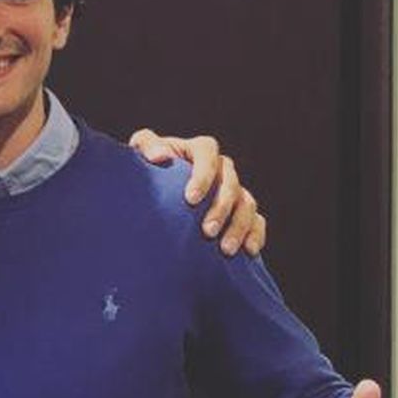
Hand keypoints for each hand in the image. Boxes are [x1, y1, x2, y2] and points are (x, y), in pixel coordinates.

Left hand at [128, 129, 265, 255]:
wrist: (156, 196)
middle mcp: (221, 169)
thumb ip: (147, 146)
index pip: (207, 154)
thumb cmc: (147, 172)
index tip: (190, 199)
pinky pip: (257, 221)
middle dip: (221, 208)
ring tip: (225, 249)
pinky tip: (249, 251)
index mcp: (198, 151)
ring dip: (239, 227)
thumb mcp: (141, 155)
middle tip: (208, 231)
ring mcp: (234, 190)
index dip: (203, 175)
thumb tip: (161, 156)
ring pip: (247, 203)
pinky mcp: (242, 211)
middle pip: (230, 183)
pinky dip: (255, 234)